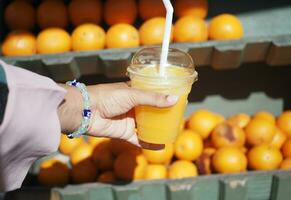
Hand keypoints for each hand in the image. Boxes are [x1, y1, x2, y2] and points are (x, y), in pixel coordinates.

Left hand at [58, 82, 177, 145]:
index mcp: (134, 93)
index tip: (177, 99)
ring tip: (172, 131)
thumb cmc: (108, 97)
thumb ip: (153, 98)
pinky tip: (161, 146)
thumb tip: (175, 99)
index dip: (163, 96)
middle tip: (178, 117)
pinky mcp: (124, 133)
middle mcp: (133, 106)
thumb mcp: (132, 95)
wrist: (86, 111)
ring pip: (147, 126)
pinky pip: (139, 140)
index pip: (152, 94)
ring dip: (157, 129)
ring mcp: (129, 120)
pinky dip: (149, 143)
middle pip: (151, 111)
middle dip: (163, 114)